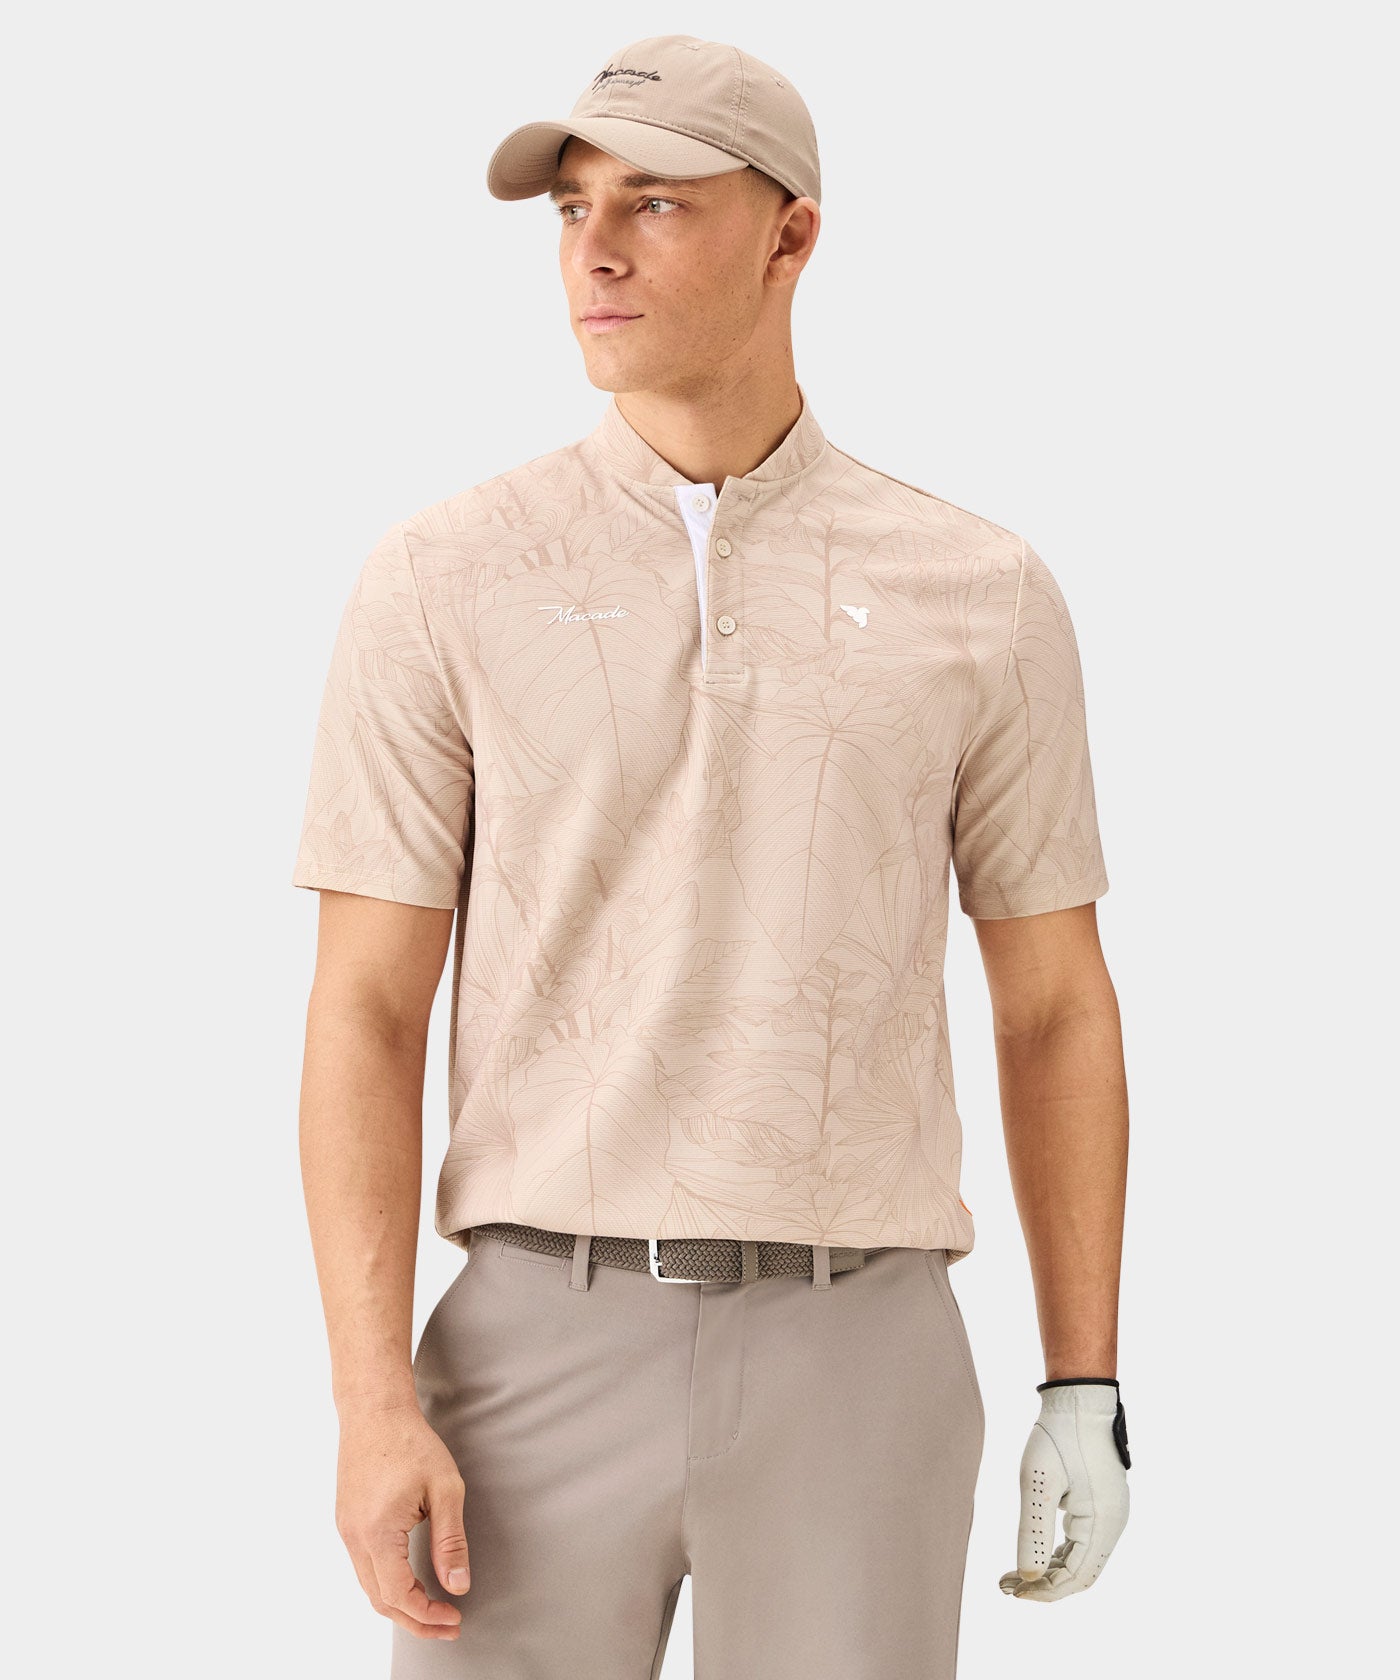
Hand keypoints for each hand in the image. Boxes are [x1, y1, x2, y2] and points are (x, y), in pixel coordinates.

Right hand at [335, 1400, 471, 1640]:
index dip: (427, 1615)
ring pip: (369, 1586)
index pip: (399, 1596)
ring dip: (400, 1605)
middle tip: (448, 1626)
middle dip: (415, 1621)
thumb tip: (457, 1585)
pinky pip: (364, 1566)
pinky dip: (387, 1583)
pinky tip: (411, 1581)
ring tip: (433, 1609)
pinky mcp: (347, 1520)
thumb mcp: (444, 1489)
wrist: (374, 1409)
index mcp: (377, 1533)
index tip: (454, 1617)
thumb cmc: (411, 1442)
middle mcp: (354, 1537)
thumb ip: (451, 1541)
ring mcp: (346, 1530)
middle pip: (380, 1600)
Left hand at [999, 1378, 1129, 1601]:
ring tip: (1014, 1573)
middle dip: (1045, 1584)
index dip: (1045, 1592)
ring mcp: (1110, 1514)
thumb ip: (1032, 1532)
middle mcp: (1113, 1524)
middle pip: (1080, 1573)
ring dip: (1050, 1570)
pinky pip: (1083, 1541)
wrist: (1080, 1399)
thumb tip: (1026, 1578)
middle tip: (1007, 1585)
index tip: (1013, 1592)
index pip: (1076, 1578)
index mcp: (1103, 1523)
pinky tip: (1034, 1552)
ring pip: (1082, 1559)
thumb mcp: (1037, 1484)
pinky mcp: (1102, 1504)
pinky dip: (1059, 1552)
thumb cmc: (1058, 1436)